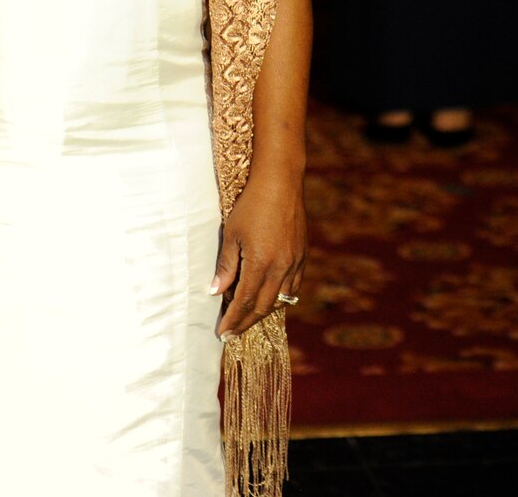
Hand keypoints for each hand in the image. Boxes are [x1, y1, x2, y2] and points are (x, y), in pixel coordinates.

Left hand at [211, 172, 306, 338]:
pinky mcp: (302, 255)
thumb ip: (226, 266)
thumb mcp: (232, 235)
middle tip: (232, 333)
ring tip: (249, 318)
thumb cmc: (251, 205)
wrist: (281, 182)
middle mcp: (281, 267)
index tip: (222, 333)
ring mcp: (295, 262)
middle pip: (263, 307)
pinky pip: (294, 286)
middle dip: (246, 322)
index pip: (245, 302)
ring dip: (264, 312)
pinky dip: (281, 297)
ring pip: (281, 299)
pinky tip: (271, 297)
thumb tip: (215, 292)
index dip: (233, 320)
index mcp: (261, 264)